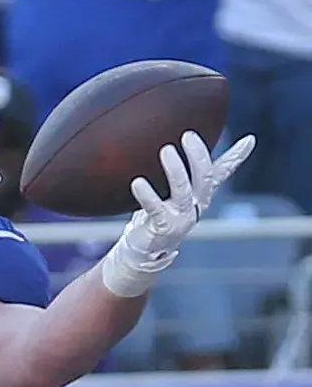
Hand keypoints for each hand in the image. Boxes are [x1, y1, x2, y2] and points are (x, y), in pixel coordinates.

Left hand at [100, 130, 256, 296]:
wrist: (146, 250)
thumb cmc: (162, 215)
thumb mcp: (180, 193)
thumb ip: (188, 174)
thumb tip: (201, 151)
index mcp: (201, 195)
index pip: (220, 172)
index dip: (236, 157)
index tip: (249, 140)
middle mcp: (195, 205)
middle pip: (204, 178)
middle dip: (199, 156)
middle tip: (188, 136)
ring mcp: (181, 217)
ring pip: (183, 190)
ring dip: (176, 170)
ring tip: (166, 150)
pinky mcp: (162, 227)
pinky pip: (155, 209)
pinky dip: (147, 195)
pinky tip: (138, 182)